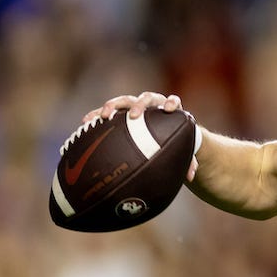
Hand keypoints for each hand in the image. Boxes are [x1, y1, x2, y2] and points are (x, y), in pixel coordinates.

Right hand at [84, 92, 199, 180]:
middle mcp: (152, 104)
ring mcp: (134, 104)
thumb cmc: (174, 139)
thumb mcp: (182, 148)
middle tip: (134, 116)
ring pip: (124, 100)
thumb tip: (191, 178)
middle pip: (146, 98)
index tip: (169, 108)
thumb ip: (188, 160)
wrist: (161, 131)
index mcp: (169, 109)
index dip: (171, 102)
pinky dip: (97, 114)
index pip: (172, 100)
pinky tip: (85, 122)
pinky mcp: (120, 110)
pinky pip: (107, 110)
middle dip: (139, 105)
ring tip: (104, 115)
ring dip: (113, 105)